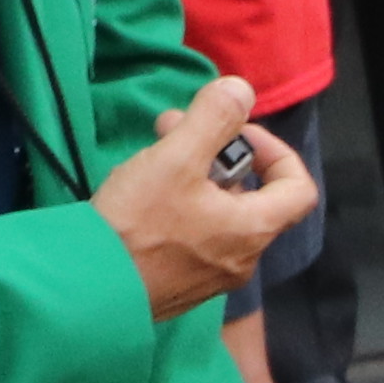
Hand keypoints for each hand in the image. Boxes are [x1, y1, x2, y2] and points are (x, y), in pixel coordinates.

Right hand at [98, 78, 317, 323]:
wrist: (84, 292)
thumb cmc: (136, 224)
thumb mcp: (175, 159)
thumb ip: (213, 119)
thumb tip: (241, 90)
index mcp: (254, 230)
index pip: (299, 188)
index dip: (277, 152)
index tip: (237, 133)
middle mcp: (243, 259)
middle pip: (252, 197)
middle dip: (218, 153)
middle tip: (176, 128)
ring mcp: (211, 277)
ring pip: (218, 214)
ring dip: (194, 175)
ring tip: (153, 150)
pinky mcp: (180, 285)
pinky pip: (195, 236)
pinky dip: (181, 205)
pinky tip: (142, 191)